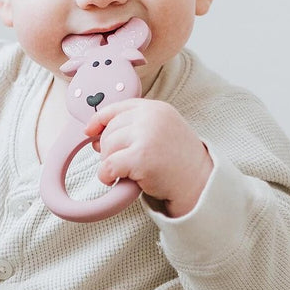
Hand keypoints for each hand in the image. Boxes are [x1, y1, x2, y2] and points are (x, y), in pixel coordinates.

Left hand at [85, 98, 212, 217]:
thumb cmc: (178, 160)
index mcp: (155, 108)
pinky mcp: (141, 157)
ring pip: (107, 146)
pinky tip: (116, 180)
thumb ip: (134, 127)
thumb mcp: (160, 131)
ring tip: (124, 171)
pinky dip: (107, 176)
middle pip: (110, 129)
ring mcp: (146, 136)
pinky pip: (108, 165)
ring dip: (109, 162)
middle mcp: (150, 117)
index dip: (99, 120)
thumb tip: (95, 137)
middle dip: (108, 147)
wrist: (200, 182)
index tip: (90, 130)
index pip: (117, 107)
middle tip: (120, 162)